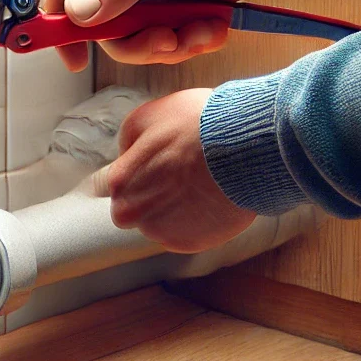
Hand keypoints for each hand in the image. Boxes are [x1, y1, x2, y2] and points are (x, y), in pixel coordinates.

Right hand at [45, 0, 288, 71]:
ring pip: (137, 37)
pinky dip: (193, 39)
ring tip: (202, 29)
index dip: (60, 22)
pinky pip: (170, 37)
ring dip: (171, 43)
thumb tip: (77, 13)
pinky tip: (216, 24)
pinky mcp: (177, 3)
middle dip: (135, 42)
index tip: (75, 58)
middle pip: (101, 24)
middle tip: (166, 42)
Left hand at [106, 88, 255, 252]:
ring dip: (173, 209)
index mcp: (119, 182)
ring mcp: (161, 231)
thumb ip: (129, 142)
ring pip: (160, 223)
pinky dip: (196, 220)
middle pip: (133, 208)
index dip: (133, 172)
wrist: (249, 146)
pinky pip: (186, 233)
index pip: (110, 184)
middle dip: (148, 195)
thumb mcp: (146, 117)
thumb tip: (128, 156)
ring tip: (200, 184)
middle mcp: (133, 214)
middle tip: (176, 175)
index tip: (150, 166)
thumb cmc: (196, 125)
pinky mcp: (190, 244)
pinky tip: (210, 199)